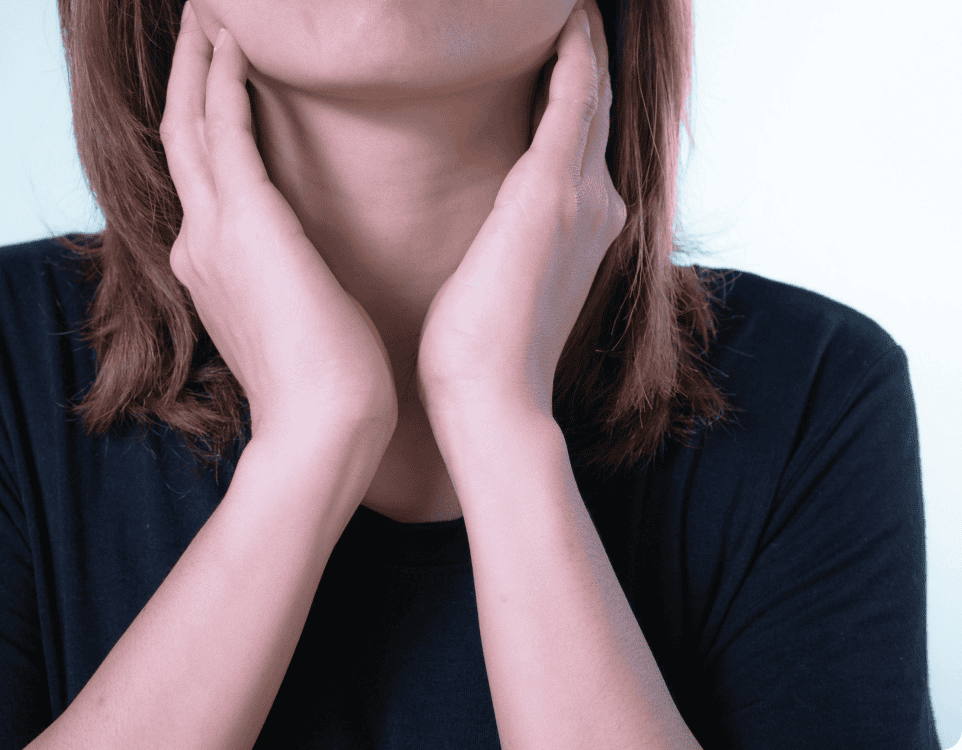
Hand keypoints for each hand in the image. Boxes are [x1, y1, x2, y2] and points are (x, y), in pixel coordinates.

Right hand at [161, 4, 397, 436]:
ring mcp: (213, 231)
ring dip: (196, 62)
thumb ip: (283, 286)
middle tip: (197, 22)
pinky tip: (231, 40)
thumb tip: (302, 274)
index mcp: (211, 268)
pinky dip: (221, 78)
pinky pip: (222, 127)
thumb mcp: (296, 321)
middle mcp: (198, 243)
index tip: (216, 80)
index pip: (201, 178)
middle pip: (180, 138)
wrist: (321, 427)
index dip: (201, 122)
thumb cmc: (327, 385)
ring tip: (206, 14)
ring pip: (190, 122)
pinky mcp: (245, 221)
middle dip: (186, 76)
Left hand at [415, 0, 626, 420]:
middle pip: (594, 106)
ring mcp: (581, 196)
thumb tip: (493, 234)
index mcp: (581, 227)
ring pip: (589, 93)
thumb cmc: (481, 353)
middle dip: (586, 54)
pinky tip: (572, 15)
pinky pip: (573, 97)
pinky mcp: (551, 191)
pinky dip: (575, 52)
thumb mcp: (501, 283)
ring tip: (571, 5)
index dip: (577, 87)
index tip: (562, 44)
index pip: (581, 138)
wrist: (492, 400)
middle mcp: (596, 203)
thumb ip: (510, 245)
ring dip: (583, 44)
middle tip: (571, 9)